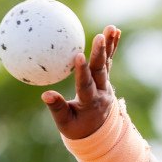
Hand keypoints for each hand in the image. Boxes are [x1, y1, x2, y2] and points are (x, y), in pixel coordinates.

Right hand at [41, 24, 121, 139]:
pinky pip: (108, 61)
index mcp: (90, 103)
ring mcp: (106, 85)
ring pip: (107, 63)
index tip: (78, 56)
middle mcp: (102, 92)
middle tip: (100, 37)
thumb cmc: (76, 128)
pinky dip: (112, 47)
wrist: (98, 133)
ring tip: (111, 28)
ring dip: (109, 46)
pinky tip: (115, 31)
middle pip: (100, 71)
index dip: (83, 71)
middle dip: (100, 54)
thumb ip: (57, 109)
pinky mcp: (106, 79)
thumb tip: (46, 94)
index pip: (86, 86)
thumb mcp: (64, 123)